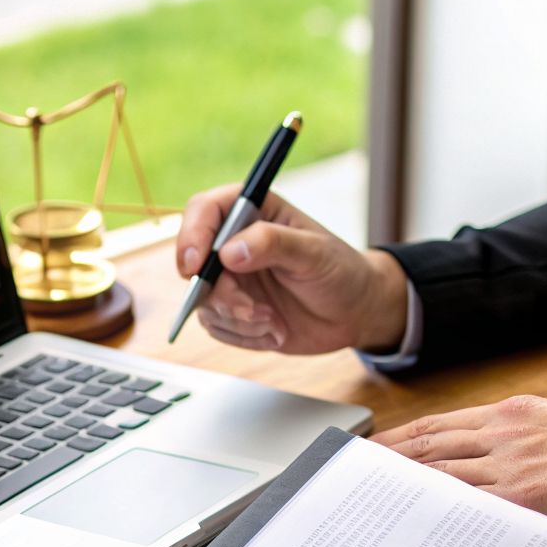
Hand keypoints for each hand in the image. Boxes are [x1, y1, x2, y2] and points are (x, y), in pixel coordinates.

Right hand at [175, 184, 409, 353]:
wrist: (355, 314)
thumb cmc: (341, 272)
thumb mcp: (314, 253)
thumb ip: (273, 244)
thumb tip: (229, 251)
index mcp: (252, 212)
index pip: (203, 211)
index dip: (191, 235)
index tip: (194, 267)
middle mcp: (233, 243)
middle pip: (195, 263)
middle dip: (221, 294)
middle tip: (253, 310)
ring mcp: (229, 278)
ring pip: (203, 301)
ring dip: (238, 319)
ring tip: (275, 321)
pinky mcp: (231, 310)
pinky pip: (216, 327)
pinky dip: (244, 336)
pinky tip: (275, 331)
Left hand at [372, 395, 546, 526]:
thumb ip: (522, 442)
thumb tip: (489, 465)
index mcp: (513, 413)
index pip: (437, 426)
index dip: (397, 440)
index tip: (369, 453)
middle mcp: (507, 432)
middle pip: (428, 447)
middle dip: (386, 466)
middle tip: (354, 483)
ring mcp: (517, 463)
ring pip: (443, 474)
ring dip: (405, 491)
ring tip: (374, 508)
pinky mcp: (533, 494)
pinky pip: (476, 506)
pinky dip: (444, 513)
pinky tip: (421, 526)